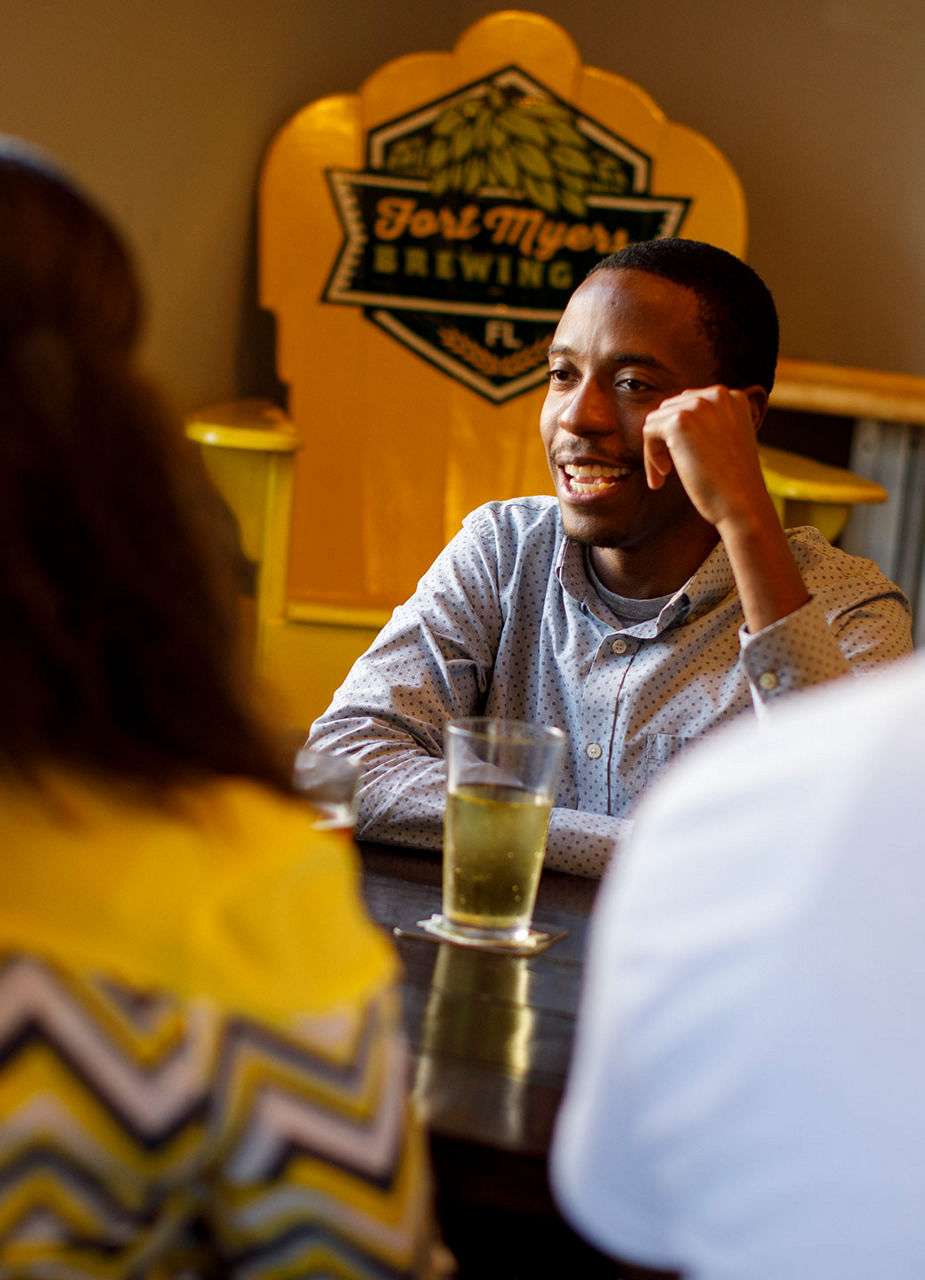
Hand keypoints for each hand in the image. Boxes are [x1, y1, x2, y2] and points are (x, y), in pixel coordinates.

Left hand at [642, 384, 770, 532]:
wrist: (743, 503)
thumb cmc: (735, 482)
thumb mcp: (728, 442)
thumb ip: (708, 425)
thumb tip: (672, 422)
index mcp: (733, 397)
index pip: (691, 403)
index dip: (680, 433)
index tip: (683, 457)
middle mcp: (718, 394)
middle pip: (671, 409)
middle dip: (665, 439)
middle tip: (667, 470)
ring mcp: (699, 406)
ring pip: (657, 420)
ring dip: (655, 449)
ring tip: (664, 475)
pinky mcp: (679, 422)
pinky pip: (649, 432)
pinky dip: (650, 455)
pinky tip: (663, 476)